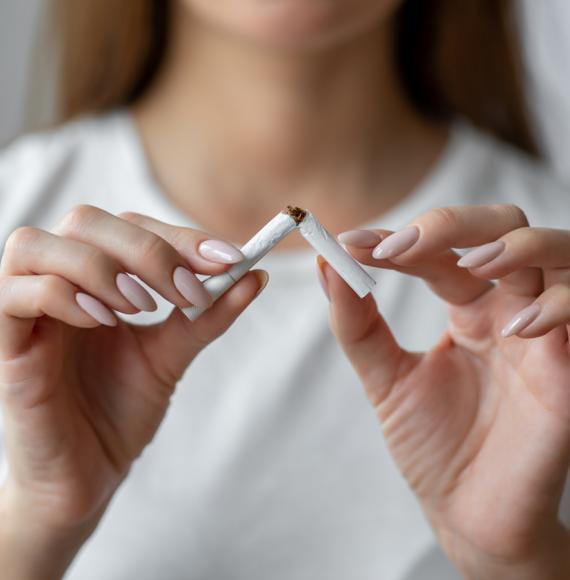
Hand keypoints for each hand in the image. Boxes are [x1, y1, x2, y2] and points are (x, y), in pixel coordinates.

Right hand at [0, 205, 265, 578]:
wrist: (88, 474)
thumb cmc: (122, 409)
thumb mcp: (174, 353)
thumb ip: (208, 313)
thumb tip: (258, 275)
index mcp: (96, 278)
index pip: (130, 225)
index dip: (180, 235)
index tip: (229, 260)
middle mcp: (57, 282)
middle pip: (85, 221)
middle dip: (146, 249)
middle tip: (186, 291)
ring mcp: (24, 311)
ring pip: (35, 244)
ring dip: (101, 267)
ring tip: (141, 307)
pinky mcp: (5, 346)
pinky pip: (14, 294)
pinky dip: (63, 295)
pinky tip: (104, 322)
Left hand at [321, 205, 569, 578]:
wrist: (469, 515)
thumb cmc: (433, 447)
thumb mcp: (386, 378)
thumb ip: (358, 324)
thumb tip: (326, 265)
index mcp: (470, 308)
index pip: (442, 250)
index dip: (399, 239)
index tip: (352, 243)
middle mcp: (511, 310)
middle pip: (504, 227)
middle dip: (454, 223)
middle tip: (400, 247)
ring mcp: (546, 335)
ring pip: (559, 252)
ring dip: (515, 244)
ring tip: (467, 262)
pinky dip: (556, 305)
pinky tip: (515, 327)